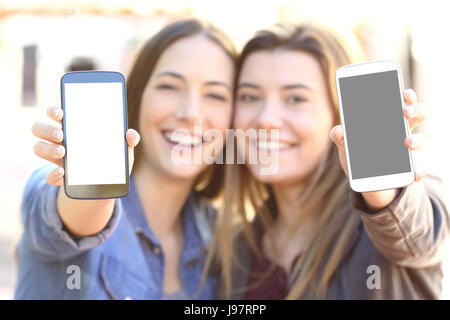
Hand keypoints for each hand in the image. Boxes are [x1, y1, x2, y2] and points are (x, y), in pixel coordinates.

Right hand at [31, 106, 139, 186]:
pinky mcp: (59, 178)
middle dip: (47, 129)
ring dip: (47, 148)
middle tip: (61, 134)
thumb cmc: (112, 158)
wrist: (108, 184)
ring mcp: (57, 158)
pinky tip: (63, 173)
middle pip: (39, 128)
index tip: (61, 113)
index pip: (54, 112)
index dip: (53, 109)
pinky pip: (49, 177)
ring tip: (63, 151)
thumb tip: (130, 134)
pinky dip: (54, 175)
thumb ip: (129, 140)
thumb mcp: (123, 149)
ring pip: (38, 148)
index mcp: (73, 127)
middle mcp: (59, 140)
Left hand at [329, 89, 426, 211]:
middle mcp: (403, 131)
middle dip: (415, 109)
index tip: (404, 94)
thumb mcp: (345, 143)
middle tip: (404, 112)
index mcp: (388, 120)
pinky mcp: (411, 168)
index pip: (402, 101)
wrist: (362, 180)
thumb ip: (338, 135)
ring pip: (421, 140)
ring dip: (416, 140)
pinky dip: (418, 170)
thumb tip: (339, 130)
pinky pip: (419, 168)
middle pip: (418, 114)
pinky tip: (414, 172)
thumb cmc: (356, 154)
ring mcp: (409, 150)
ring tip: (406, 142)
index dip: (406, 96)